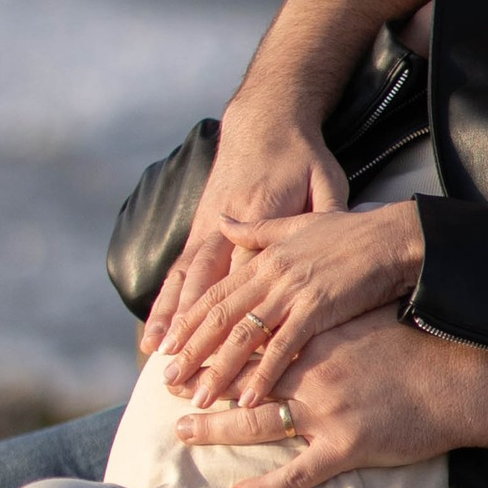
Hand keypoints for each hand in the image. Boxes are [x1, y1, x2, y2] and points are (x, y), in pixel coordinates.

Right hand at [141, 105, 348, 357]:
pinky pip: (177, 273)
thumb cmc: (301, 156)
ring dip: (170, 320)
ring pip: (184, 282)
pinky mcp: (199, 230)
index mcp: (261, 216)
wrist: (265, 120)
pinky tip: (153, 332)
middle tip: (184, 367)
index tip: (234, 351)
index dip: (240, 313)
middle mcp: (225, 227)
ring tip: (156, 356)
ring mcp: (207, 229)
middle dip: (194, 331)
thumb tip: (334, 250)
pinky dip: (165, 303)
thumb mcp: (324, 182)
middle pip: (207, 286)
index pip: (247, 273)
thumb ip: (322, 217)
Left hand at [160, 197, 425, 412]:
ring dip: (219, 370)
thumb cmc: (352, 233)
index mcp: (264, 257)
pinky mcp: (317, 310)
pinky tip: (247, 400)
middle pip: (220, 317)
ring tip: (199, 399)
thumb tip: (222, 221)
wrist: (393, 238)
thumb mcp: (297, 225)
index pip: (215, 292)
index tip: (166, 346)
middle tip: (167, 381)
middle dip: (192, 351)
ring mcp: (292, 292)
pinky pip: (282, 348)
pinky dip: (263, 375)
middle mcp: (271, 275)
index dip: (188, 320)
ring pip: (244, 336)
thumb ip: (257, 229)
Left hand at [173, 313, 470, 487]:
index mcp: (316, 335)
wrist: (460, 379)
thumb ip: (326, 287)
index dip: (213, 336)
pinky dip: (263, 486)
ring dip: (216, 428)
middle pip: (242, 375)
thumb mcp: (365, 305)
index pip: (252, 333)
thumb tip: (320, 275)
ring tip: (182, 430)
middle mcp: (312, 372)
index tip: (184, 339)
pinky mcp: (345, 447)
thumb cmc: (416, 341)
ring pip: (257, 421)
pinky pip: (296, 473)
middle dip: (200, 380)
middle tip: (166, 385)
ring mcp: (326, 411)